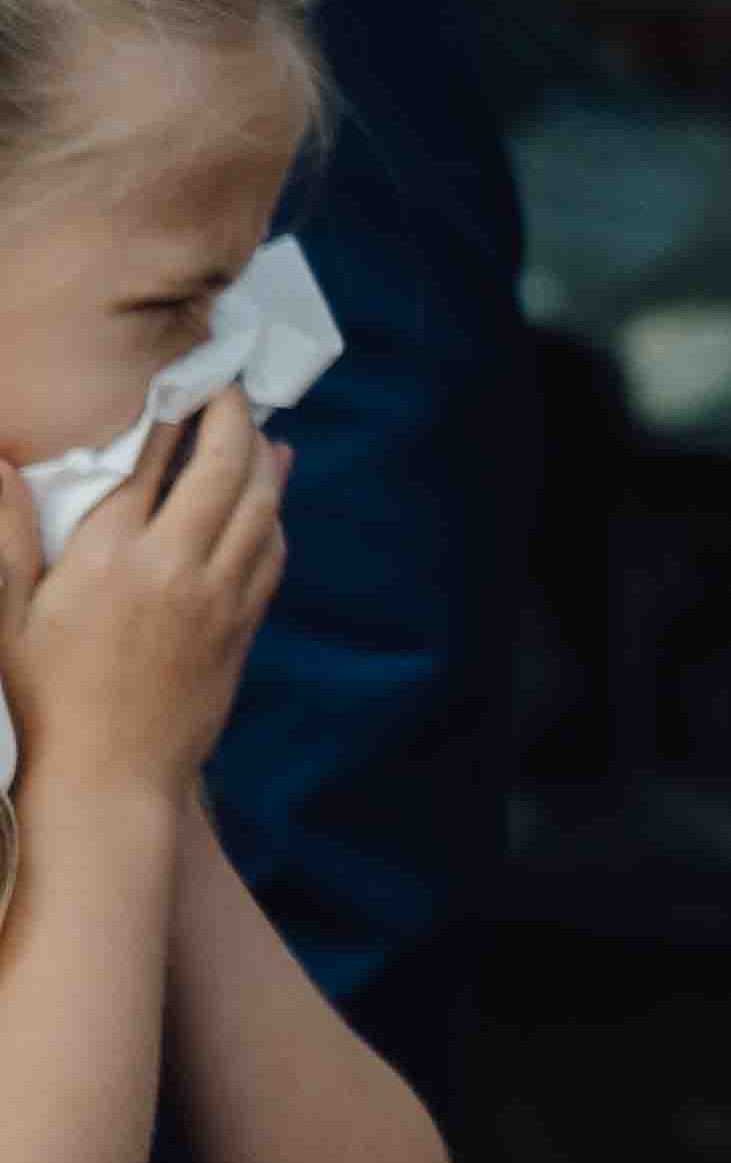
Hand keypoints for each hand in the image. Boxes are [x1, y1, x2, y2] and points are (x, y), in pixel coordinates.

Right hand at [0, 399, 287, 805]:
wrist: (110, 784)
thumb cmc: (45, 702)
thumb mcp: (6, 620)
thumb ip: (6, 539)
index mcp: (110, 559)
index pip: (150, 461)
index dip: (167, 412)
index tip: (174, 379)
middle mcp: (175, 569)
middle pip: (223, 468)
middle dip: (231, 416)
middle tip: (227, 387)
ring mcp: (218, 599)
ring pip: (261, 506)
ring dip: (263, 459)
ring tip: (257, 430)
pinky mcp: (242, 628)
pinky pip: (271, 554)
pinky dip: (272, 516)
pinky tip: (268, 500)